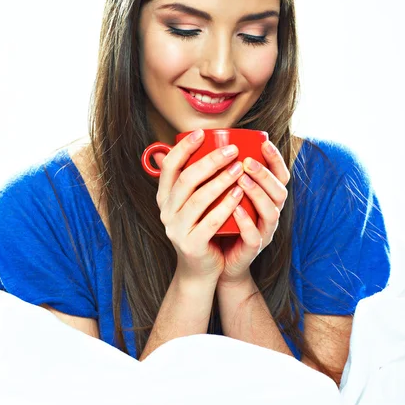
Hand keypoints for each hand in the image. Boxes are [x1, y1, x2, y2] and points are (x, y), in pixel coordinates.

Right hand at [153, 130, 245, 281]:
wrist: (200, 270)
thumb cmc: (201, 229)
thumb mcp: (190, 204)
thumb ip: (191, 180)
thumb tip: (190, 145)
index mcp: (164, 198)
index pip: (169, 167)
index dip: (183, 148)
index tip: (201, 133)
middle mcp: (166, 212)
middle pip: (186, 180)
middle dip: (210, 161)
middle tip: (232, 150)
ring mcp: (177, 230)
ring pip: (199, 199)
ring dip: (220, 180)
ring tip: (239, 168)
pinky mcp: (191, 245)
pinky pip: (210, 221)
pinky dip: (226, 205)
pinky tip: (239, 193)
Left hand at [217, 140, 289, 285]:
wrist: (216, 261)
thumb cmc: (219, 222)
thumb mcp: (221, 195)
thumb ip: (213, 173)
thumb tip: (183, 146)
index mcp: (266, 198)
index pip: (280, 176)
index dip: (276, 160)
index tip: (264, 143)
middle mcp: (269, 213)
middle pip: (279, 192)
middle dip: (265, 174)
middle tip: (246, 161)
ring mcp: (263, 232)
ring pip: (271, 212)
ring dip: (258, 194)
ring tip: (241, 180)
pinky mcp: (251, 250)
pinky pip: (254, 236)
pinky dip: (246, 222)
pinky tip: (235, 209)